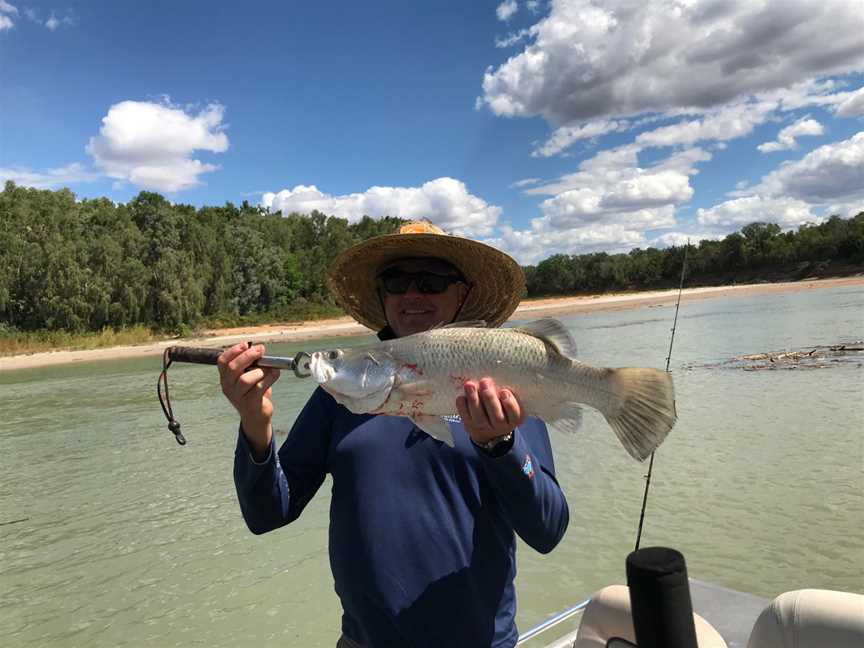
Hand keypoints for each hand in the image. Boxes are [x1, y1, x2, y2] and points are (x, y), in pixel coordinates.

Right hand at [218, 342, 280, 458]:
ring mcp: (238, 396)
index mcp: (226, 377)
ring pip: (245, 379)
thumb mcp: (250, 376)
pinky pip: (259, 387)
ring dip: (260, 370)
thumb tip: (260, 349)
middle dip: (248, 356)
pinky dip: (270, 377)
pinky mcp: (250, 403)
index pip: (222, 361)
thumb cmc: (254, 393)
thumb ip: (252, 364)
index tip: (246, 344)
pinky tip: (275, 374)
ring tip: (268, 369)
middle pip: (232, 367)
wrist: (256, 416)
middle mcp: (228, 387)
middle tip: (261, 350)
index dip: (233, 351)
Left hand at [456, 377, 523, 444]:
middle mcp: (501, 426)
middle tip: (484, 382)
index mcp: (514, 418)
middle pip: (496, 417)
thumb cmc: (501, 406)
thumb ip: (504, 391)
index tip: (504, 391)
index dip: (509, 403)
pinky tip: (461, 396)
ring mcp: (485, 428)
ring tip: (470, 385)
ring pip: (480, 418)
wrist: (488, 427)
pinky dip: (463, 407)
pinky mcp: (470, 426)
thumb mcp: (508, 401)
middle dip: (489, 398)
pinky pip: (466, 418)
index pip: (514, 413)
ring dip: (474, 400)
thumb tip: (492, 378)